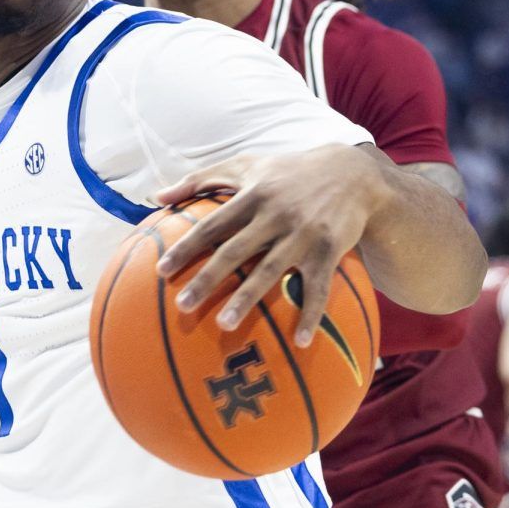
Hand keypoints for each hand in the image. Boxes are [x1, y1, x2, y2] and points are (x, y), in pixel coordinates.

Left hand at [154, 144, 385, 346]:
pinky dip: (310, 315)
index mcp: (251, 195)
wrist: (351, 174)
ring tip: (223, 325)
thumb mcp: (244, 165)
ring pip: (269, 271)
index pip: (212, 225)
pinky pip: (318, 288)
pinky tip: (298, 341)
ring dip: (246, 300)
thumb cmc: (286, 172)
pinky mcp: (329, 251)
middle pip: (234, 251)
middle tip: (182, 305)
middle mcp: (275, 215)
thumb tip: (156, 196)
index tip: (162, 270)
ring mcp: (303, 234)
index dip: (186, 247)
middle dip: (207, 279)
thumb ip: (200, 179)